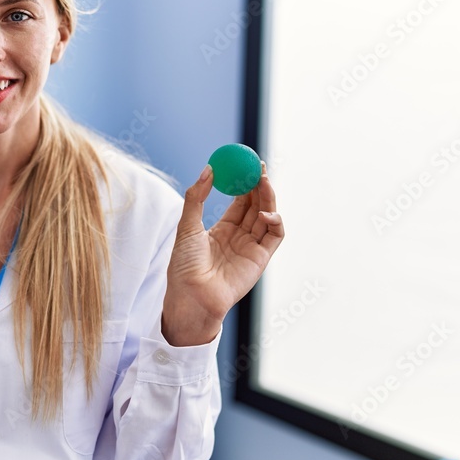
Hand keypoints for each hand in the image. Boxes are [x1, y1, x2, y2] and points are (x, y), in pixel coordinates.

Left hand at [162, 163, 283, 345]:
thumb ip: (197, 198)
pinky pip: (275, 235)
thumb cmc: (184, 265)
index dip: (245, 183)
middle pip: (256, 206)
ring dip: (268, 197)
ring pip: (268, 216)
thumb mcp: (187, 226)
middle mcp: (240, 237)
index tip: (245, 164)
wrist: (191, 295)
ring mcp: (251, 247)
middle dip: (260, 185)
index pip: (240, 202)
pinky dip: (275, 220)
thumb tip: (208, 169)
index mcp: (222, 230)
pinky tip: (265, 212)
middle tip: (259, 166)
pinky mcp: (261, 258)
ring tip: (263, 180)